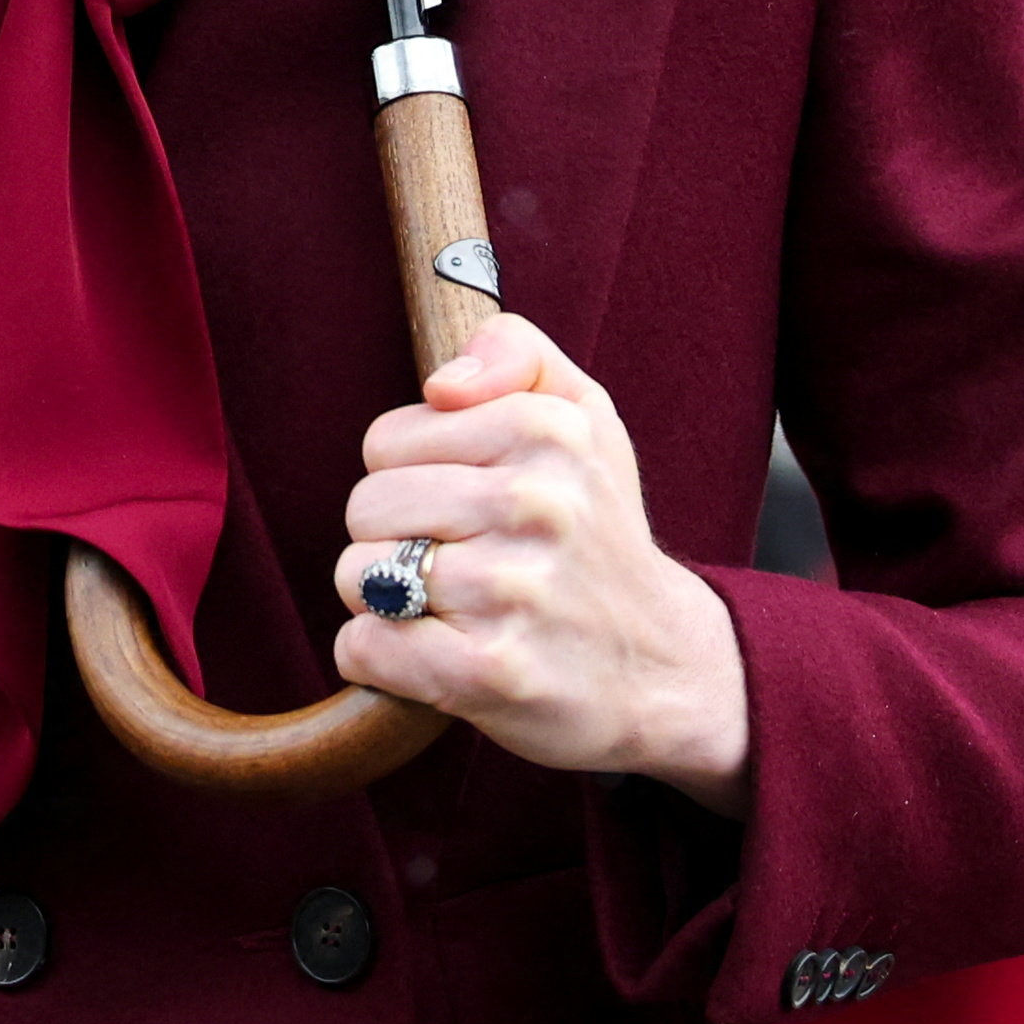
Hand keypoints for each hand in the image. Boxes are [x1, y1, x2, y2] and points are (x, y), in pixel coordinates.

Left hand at [333, 315, 754, 816]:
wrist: (667, 668)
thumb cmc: (598, 535)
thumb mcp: (585, 415)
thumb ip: (515, 351)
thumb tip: (443, 382)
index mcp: (548, 430)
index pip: (386, 440)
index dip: (415, 476)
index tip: (468, 504)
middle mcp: (534, 503)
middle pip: (366, 505)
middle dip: (395, 539)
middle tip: (461, 562)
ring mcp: (511, 590)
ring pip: (357, 575)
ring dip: (389, 602)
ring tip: (456, 609)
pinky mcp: (488, 672)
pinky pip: (363, 647)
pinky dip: (382, 659)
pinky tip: (438, 656)